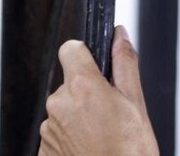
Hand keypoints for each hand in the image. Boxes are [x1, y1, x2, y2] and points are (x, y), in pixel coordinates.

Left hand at [38, 27, 159, 155]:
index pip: (70, 49)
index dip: (85, 55)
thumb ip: (125, 64)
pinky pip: (56, 133)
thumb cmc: (130, 153)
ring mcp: (48, 130)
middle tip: (109, 114)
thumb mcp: (136, 104)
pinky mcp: (43, 151)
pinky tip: (89, 149)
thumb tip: (120, 35)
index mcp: (83, 86)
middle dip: (86, 92)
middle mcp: (59, 104)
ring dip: (78, 117)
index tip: (96, 67)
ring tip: (101, 137)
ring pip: (63, 109)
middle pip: (69, 83)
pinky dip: (70, 138)